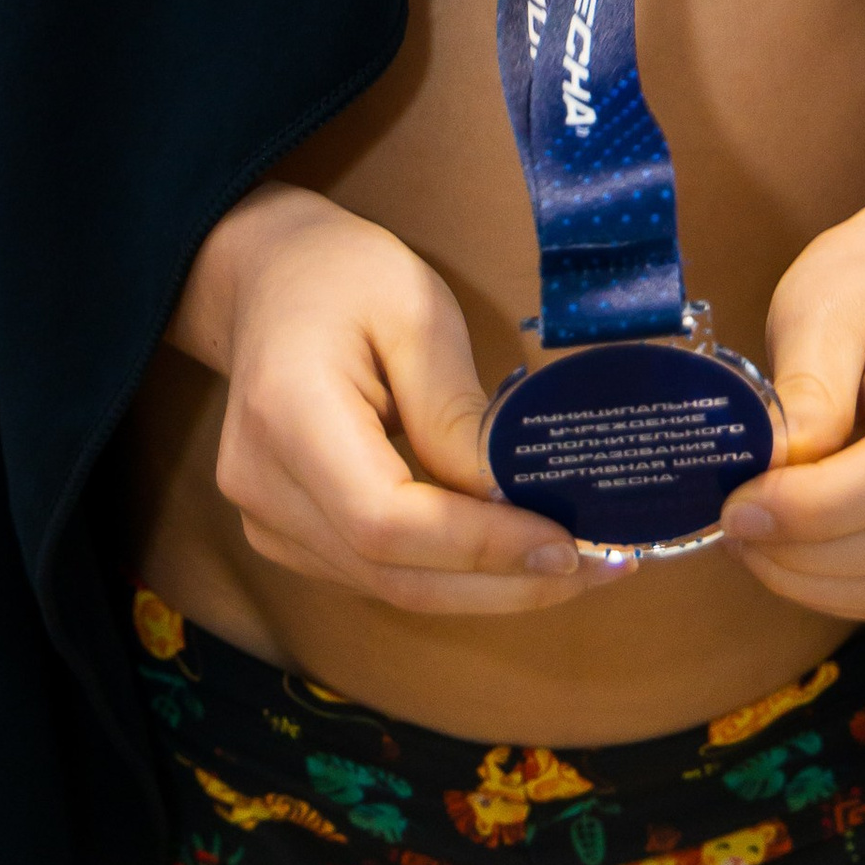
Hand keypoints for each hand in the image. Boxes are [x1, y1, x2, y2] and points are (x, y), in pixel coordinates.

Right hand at [174, 185, 613, 616]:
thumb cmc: (344, 276)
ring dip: (488, 588)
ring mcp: (266, 518)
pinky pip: (378, 574)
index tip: (567, 544)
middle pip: (390, 573)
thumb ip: (457, 412)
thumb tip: (517, 500)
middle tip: (602, 566)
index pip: (385, 520)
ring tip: (578, 565)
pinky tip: (513, 555)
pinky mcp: (286, 534)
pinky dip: (451, 573)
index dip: (480, 545)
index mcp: (287, 413)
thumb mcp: (415, 310)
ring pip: (389, 587)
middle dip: (504, 582)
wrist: (266, 278)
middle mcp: (262, 484)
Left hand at [720, 178, 864, 618]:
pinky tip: (785, 550)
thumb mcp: (820, 306)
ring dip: (815, 579)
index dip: (821, 505)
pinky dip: (835, 585)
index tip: (740, 505)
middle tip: (730, 527)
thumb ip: (804, 391)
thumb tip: (775, 475)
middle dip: (809, 551)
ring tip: (749, 539)